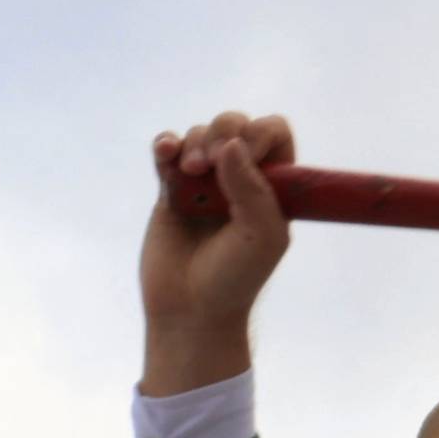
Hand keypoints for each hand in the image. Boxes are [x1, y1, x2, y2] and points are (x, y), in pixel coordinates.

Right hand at [140, 110, 292, 395]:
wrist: (190, 310)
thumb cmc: (235, 278)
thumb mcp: (261, 234)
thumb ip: (252, 187)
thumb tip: (230, 144)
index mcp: (272, 185)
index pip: (273, 133)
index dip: (260, 134)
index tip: (247, 156)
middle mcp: (239, 177)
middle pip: (233, 126)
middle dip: (222, 133)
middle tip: (211, 163)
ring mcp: (203, 182)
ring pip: (199, 135)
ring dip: (194, 144)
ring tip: (191, 172)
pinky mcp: (171, 191)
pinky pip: (168, 152)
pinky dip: (166, 145)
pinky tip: (166, 152)